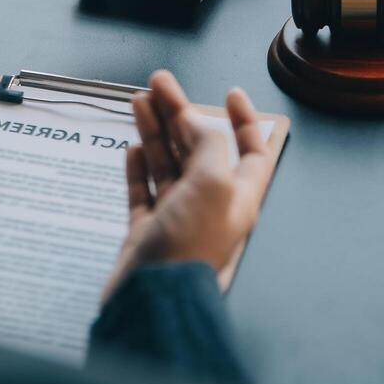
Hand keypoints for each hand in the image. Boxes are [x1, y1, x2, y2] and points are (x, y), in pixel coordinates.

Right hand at [102, 70, 272, 300]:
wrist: (152, 300)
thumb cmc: (189, 247)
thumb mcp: (212, 183)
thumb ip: (208, 146)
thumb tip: (198, 123)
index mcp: (237, 196)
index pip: (252, 152)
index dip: (245, 121)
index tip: (232, 93)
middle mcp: (209, 205)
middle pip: (198, 148)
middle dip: (180, 113)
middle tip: (160, 83)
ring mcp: (175, 219)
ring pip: (167, 164)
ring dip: (155, 131)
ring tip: (140, 101)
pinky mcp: (146, 233)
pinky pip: (143, 192)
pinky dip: (138, 168)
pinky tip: (132, 148)